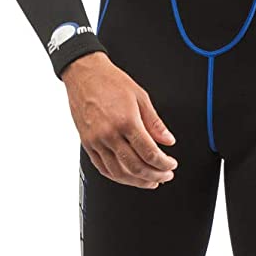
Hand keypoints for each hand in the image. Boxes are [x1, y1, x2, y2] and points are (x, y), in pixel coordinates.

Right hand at [61, 52, 177, 188]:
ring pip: (119, 172)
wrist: (84, 74)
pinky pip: (103, 168)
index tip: (171, 164)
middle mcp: (109, 134)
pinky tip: (129, 177)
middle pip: (136, 166)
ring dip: (138, 181)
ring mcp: (96, 141)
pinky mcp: (87, 144)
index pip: (149, 153)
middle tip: (165, 175)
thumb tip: (167, 140)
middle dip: (155, 175)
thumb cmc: (110, 82)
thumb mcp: (141, 97)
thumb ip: (155, 123)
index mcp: (126, 121)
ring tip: (151, 181)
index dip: (164, 163)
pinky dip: (118, 177)